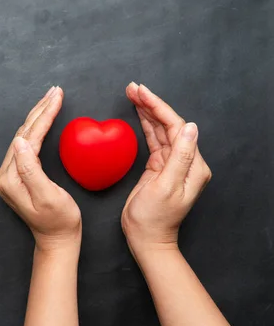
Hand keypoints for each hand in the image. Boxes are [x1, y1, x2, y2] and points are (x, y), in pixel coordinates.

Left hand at [0, 86, 81, 251]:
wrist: (57, 240)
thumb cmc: (59, 221)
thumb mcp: (48, 196)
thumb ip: (31, 169)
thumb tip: (20, 141)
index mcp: (10, 178)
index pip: (29, 138)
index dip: (44, 115)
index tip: (58, 97)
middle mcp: (4, 175)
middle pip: (24, 133)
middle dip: (41, 110)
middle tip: (56, 91)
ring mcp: (8, 175)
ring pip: (24, 136)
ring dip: (38, 116)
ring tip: (52, 98)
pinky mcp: (16, 175)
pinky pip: (26, 145)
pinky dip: (36, 128)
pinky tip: (43, 118)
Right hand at [122, 83, 211, 253]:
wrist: (146, 238)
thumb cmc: (154, 218)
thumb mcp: (167, 187)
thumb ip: (180, 156)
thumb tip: (190, 127)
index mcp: (192, 165)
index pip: (176, 127)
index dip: (158, 107)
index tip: (141, 92)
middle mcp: (186, 161)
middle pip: (168, 124)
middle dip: (150, 104)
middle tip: (132, 87)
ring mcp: (172, 163)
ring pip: (159, 129)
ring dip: (146, 110)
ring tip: (132, 93)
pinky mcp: (158, 167)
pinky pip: (153, 140)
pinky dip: (144, 124)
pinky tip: (138, 112)